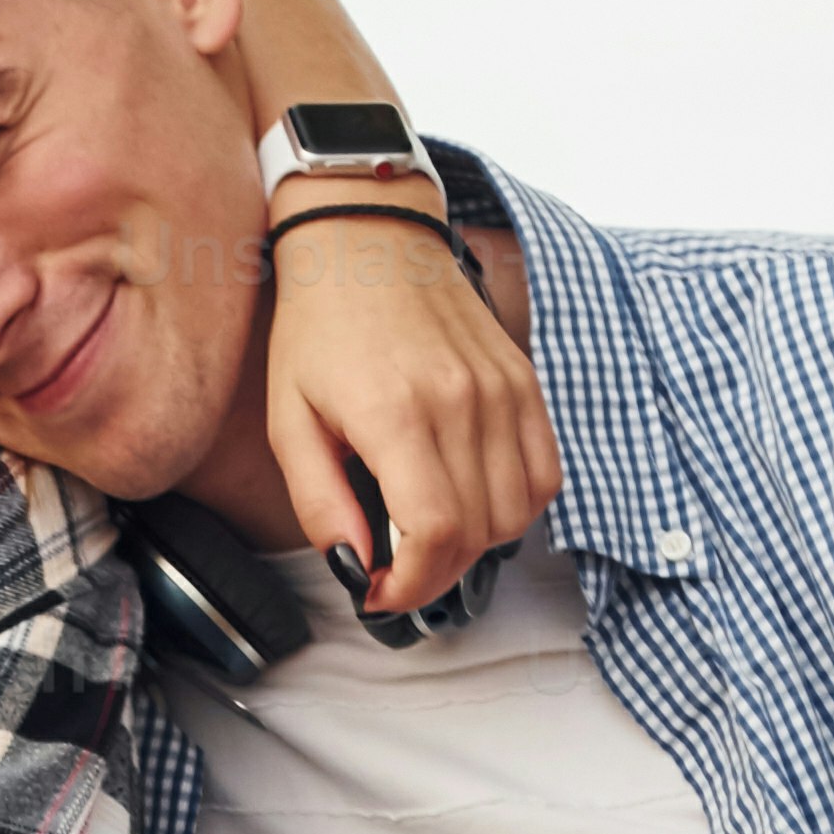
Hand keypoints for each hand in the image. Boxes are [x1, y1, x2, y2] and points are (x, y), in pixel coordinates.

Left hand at [251, 203, 552, 622]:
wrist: (369, 243)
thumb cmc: (320, 330)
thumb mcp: (290, 422)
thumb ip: (321, 504)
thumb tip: (357, 566)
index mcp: (398, 414)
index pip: (436, 533)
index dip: (411, 584)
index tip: (379, 590)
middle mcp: (462, 402)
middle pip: (478, 533)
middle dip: (434, 571)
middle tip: (395, 565)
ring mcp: (503, 390)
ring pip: (517, 513)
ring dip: (475, 544)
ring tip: (428, 531)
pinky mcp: (523, 382)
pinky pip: (544, 473)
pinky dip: (515, 506)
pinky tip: (472, 500)